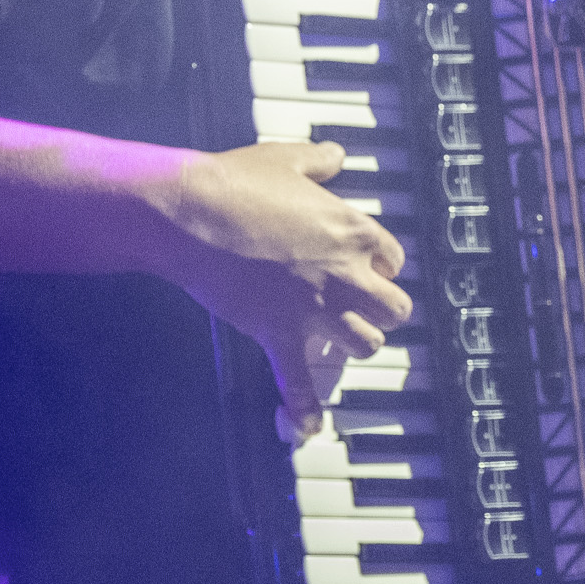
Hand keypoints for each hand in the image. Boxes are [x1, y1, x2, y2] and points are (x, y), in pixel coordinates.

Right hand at [148, 139, 411, 438]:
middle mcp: (344, 274)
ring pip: (364, 345)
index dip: (380, 263)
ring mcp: (313, 308)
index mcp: (353, 231)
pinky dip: (303, 407)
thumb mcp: (286, 159)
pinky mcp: (277, 332)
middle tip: (363, 306)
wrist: (190, 214)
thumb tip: (334, 156)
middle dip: (382, 310)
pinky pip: (297, 381)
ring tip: (342, 340)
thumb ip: (318, 160)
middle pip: (393, 309)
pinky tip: (308, 427)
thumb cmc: (235, 183)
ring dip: (357, 344)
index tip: (363, 264)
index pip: (393, 258)